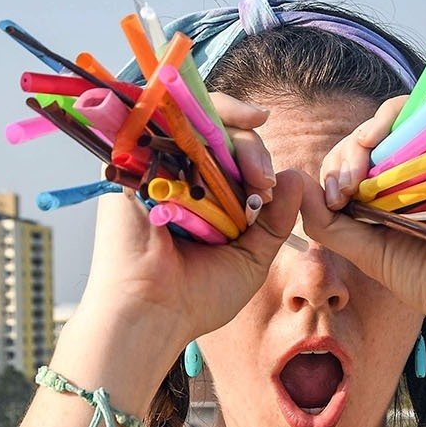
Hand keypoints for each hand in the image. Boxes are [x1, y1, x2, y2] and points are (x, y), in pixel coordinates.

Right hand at [78, 93, 301, 347]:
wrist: (154, 313)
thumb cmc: (198, 297)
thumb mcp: (252, 258)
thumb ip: (275, 220)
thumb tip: (296, 176)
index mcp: (203, 200)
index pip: (230, 157)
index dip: (255, 157)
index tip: (274, 181)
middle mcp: (177, 179)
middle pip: (217, 135)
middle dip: (251, 150)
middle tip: (264, 181)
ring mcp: (153, 167)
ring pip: (194, 122)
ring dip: (232, 138)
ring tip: (254, 175)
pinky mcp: (129, 159)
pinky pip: (158, 118)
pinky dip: (188, 113)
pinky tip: (211, 133)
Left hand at [301, 97, 425, 342]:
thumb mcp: (368, 253)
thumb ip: (330, 225)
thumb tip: (296, 183)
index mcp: (390, 189)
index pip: (354, 158)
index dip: (338, 167)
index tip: (335, 199)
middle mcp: (416, 168)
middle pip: (375, 135)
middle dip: (350, 153)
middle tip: (344, 190)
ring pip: (402, 121)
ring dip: (374, 135)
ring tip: (361, 175)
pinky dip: (413, 122)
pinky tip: (394, 147)